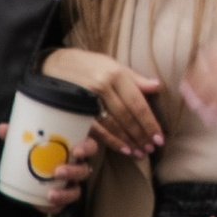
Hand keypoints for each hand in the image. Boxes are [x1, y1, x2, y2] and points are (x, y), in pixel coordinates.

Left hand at [13, 127, 96, 213]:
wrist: (27, 173)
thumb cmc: (36, 150)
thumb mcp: (27, 141)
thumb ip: (18, 135)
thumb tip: (2, 129)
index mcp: (74, 148)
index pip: (90, 146)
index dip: (87, 147)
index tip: (76, 150)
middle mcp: (76, 166)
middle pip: (85, 169)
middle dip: (74, 171)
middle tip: (59, 171)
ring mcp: (70, 184)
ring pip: (77, 190)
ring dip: (66, 193)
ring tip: (51, 194)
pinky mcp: (62, 198)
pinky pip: (63, 205)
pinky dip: (56, 206)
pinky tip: (45, 205)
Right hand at [44, 49, 161, 160]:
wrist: (55, 63)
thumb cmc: (90, 64)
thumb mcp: (113, 65)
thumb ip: (135, 79)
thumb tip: (157, 86)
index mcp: (116, 74)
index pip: (138, 103)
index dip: (150, 123)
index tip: (160, 138)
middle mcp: (103, 86)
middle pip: (127, 116)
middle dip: (141, 135)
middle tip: (152, 149)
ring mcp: (88, 98)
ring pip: (113, 125)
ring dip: (128, 141)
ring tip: (140, 153)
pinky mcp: (76, 109)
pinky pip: (96, 129)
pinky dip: (110, 141)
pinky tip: (122, 149)